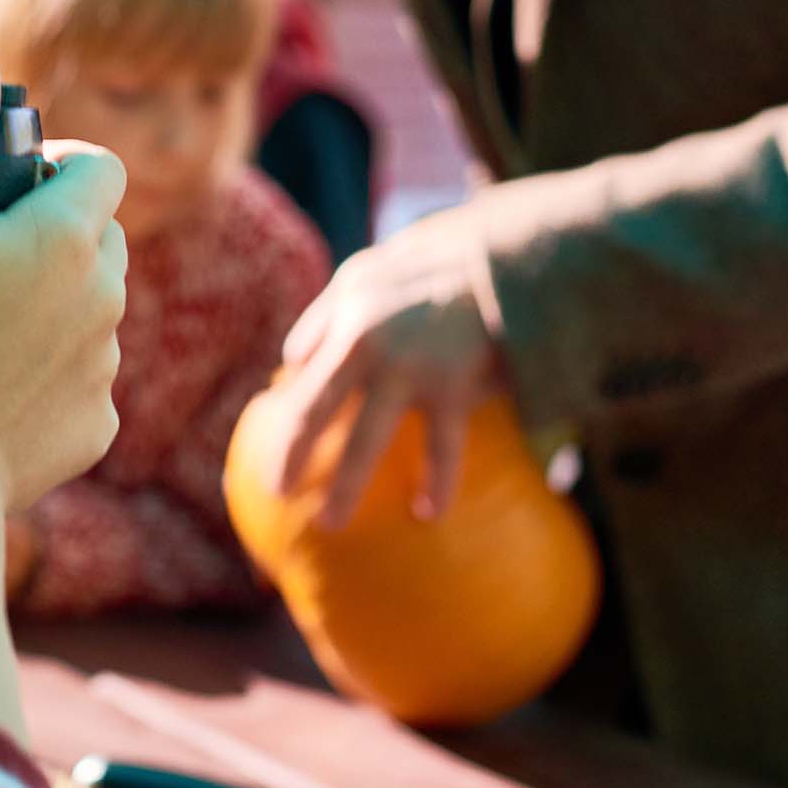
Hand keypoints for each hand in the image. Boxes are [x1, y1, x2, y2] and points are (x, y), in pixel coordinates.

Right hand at [0, 40, 124, 736]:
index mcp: (64, 238)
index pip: (98, 166)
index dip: (53, 167)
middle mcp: (103, 297)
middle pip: (96, 235)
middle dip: (48, 235)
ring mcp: (105, 366)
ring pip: (91, 306)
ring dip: (47, 305)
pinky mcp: (96, 426)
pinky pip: (81, 378)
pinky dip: (45, 374)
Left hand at [272, 217, 505, 528]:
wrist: (510, 263)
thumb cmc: (436, 267)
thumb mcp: (371, 271)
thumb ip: (329, 310)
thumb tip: (290, 360)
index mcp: (345, 315)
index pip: (299, 368)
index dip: (285, 407)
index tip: (278, 438)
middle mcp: (366, 345)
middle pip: (314, 414)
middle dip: (290, 457)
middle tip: (276, 491)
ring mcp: (409, 370)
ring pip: (366, 444)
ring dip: (346, 489)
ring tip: (330, 524)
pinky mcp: (454, 389)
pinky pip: (441, 452)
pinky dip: (436, 485)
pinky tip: (427, 512)